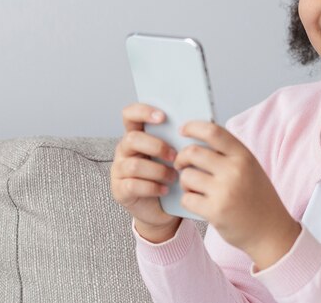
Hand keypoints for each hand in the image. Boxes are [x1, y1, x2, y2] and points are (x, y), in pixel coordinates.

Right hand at [110, 103, 181, 242]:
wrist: (164, 209)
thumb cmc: (172, 176)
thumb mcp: (177, 155)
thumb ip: (180, 139)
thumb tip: (200, 123)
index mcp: (138, 135)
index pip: (130, 115)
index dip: (143, 111)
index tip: (162, 117)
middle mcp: (124, 150)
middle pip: (132, 139)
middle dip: (156, 146)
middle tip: (174, 156)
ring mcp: (119, 170)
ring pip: (134, 165)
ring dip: (158, 171)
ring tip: (173, 177)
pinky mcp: (120, 190)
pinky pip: (133, 185)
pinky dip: (153, 187)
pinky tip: (165, 190)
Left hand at [175, 121, 300, 269]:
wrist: (270, 231)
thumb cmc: (257, 198)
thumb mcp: (250, 168)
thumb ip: (228, 154)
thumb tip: (195, 139)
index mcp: (244, 156)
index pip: (213, 131)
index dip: (193, 127)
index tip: (183, 130)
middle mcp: (235, 170)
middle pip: (193, 152)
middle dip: (181, 158)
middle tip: (181, 164)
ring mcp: (225, 191)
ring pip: (187, 176)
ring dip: (185, 182)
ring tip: (194, 188)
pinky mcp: (216, 211)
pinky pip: (187, 198)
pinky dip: (188, 200)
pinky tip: (198, 203)